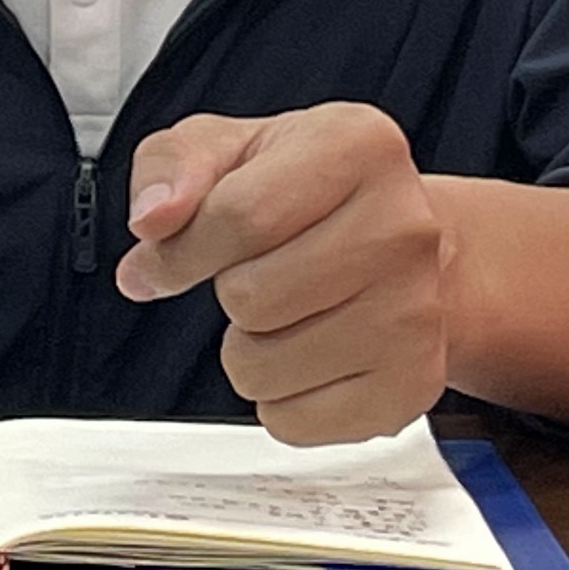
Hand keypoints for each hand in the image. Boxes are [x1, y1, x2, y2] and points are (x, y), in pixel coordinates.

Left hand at [111, 104, 451, 444]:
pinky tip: (312, 353)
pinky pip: (290, 422)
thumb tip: (152, 218)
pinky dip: (280, 399)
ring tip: (288, 312)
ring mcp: (416, 311)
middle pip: (250, 297)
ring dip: (249, 350)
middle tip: (260, 272)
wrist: (403, 241)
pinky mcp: (411, 384)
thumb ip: (173, 164)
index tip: (169, 259)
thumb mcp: (233, 148)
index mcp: (358, 147)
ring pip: (263, 368)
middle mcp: (403, 226)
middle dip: (229, 292)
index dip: (181, 251)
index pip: (238, 217)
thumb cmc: (312, 194)